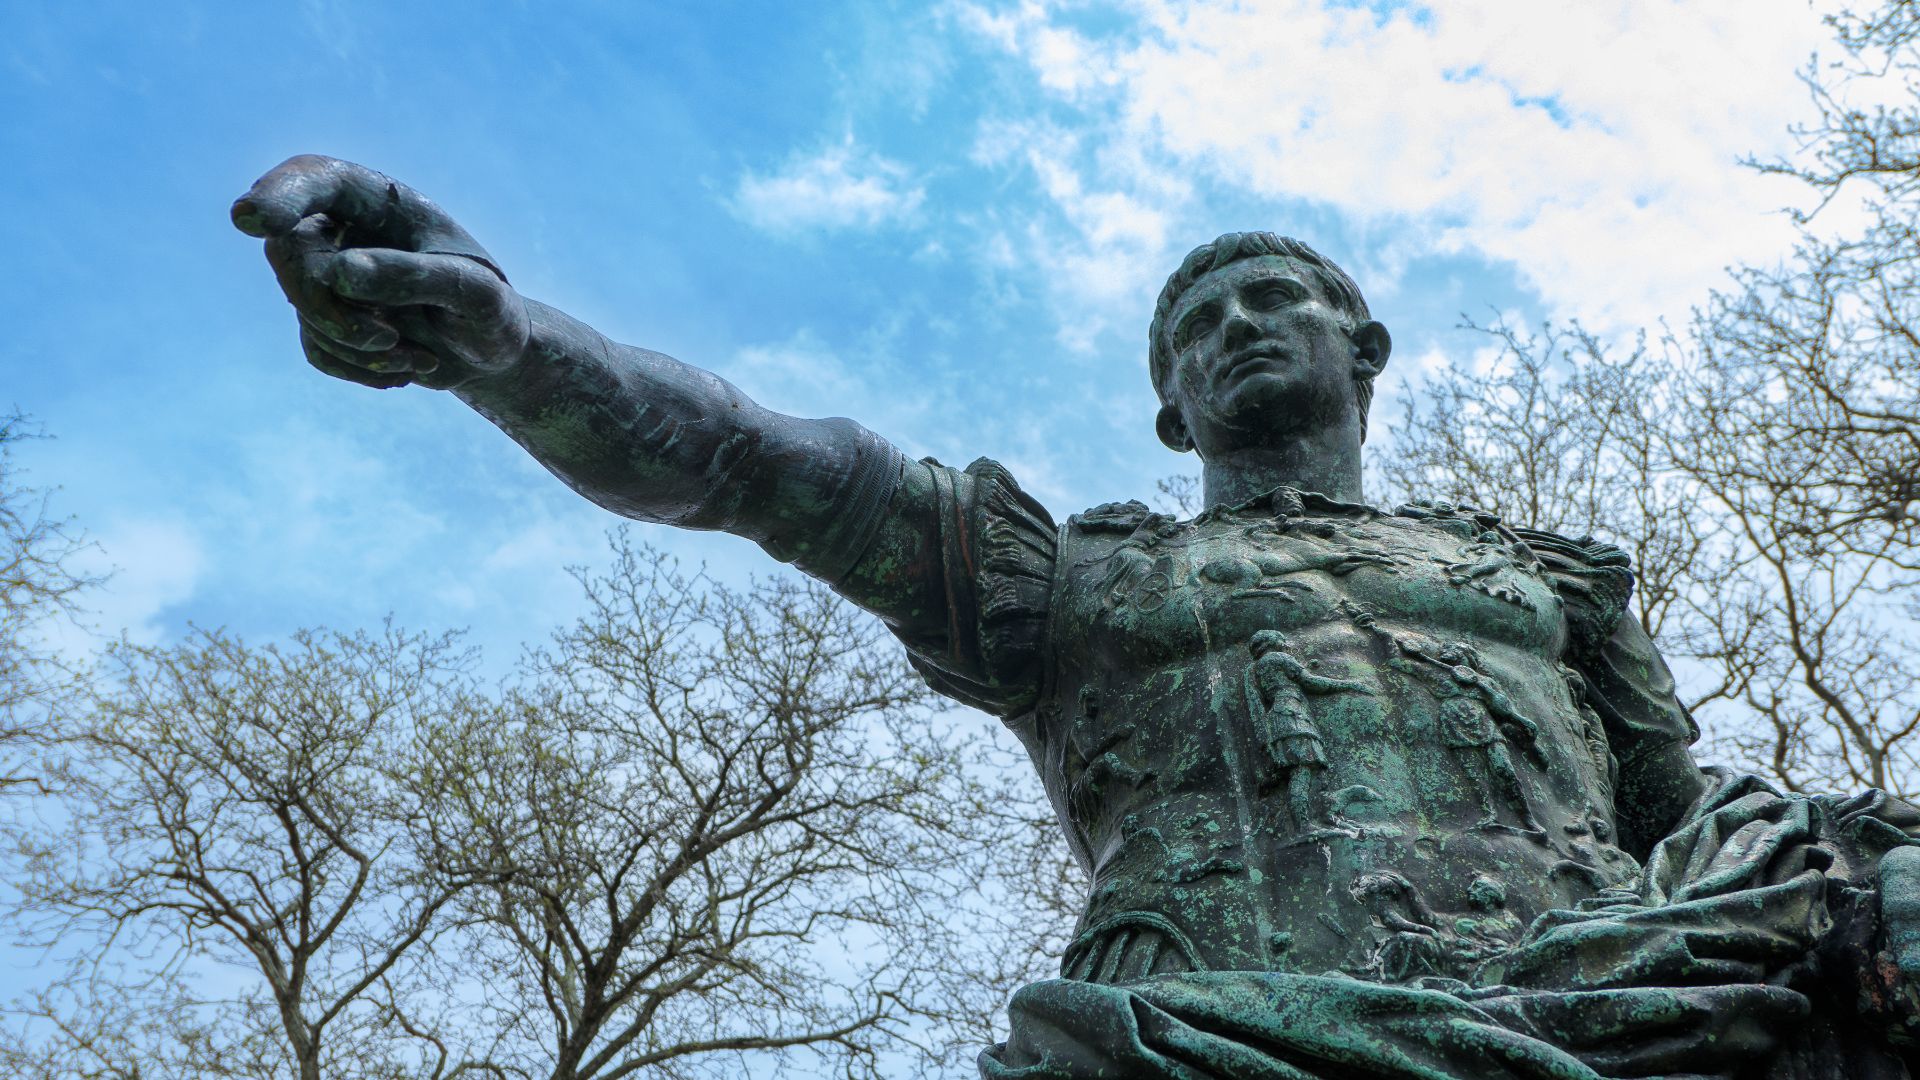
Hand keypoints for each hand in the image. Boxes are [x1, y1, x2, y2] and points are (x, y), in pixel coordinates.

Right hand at [232, 155, 530, 389]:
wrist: (492, 351)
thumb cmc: (490, 310)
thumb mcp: (472, 293)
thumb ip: (414, 276)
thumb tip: (338, 273)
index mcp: (379, 200)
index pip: (312, 180)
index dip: (277, 196)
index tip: (250, 220)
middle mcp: (343, 229)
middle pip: (290, 254)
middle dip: (329, 308)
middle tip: (387, 338)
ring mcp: (328, 274)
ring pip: (304, 307)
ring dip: (358, 344)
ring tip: (421, 357)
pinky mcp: (326, 319)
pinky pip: (318, 348)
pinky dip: (361, 368)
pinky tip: (408, 369)